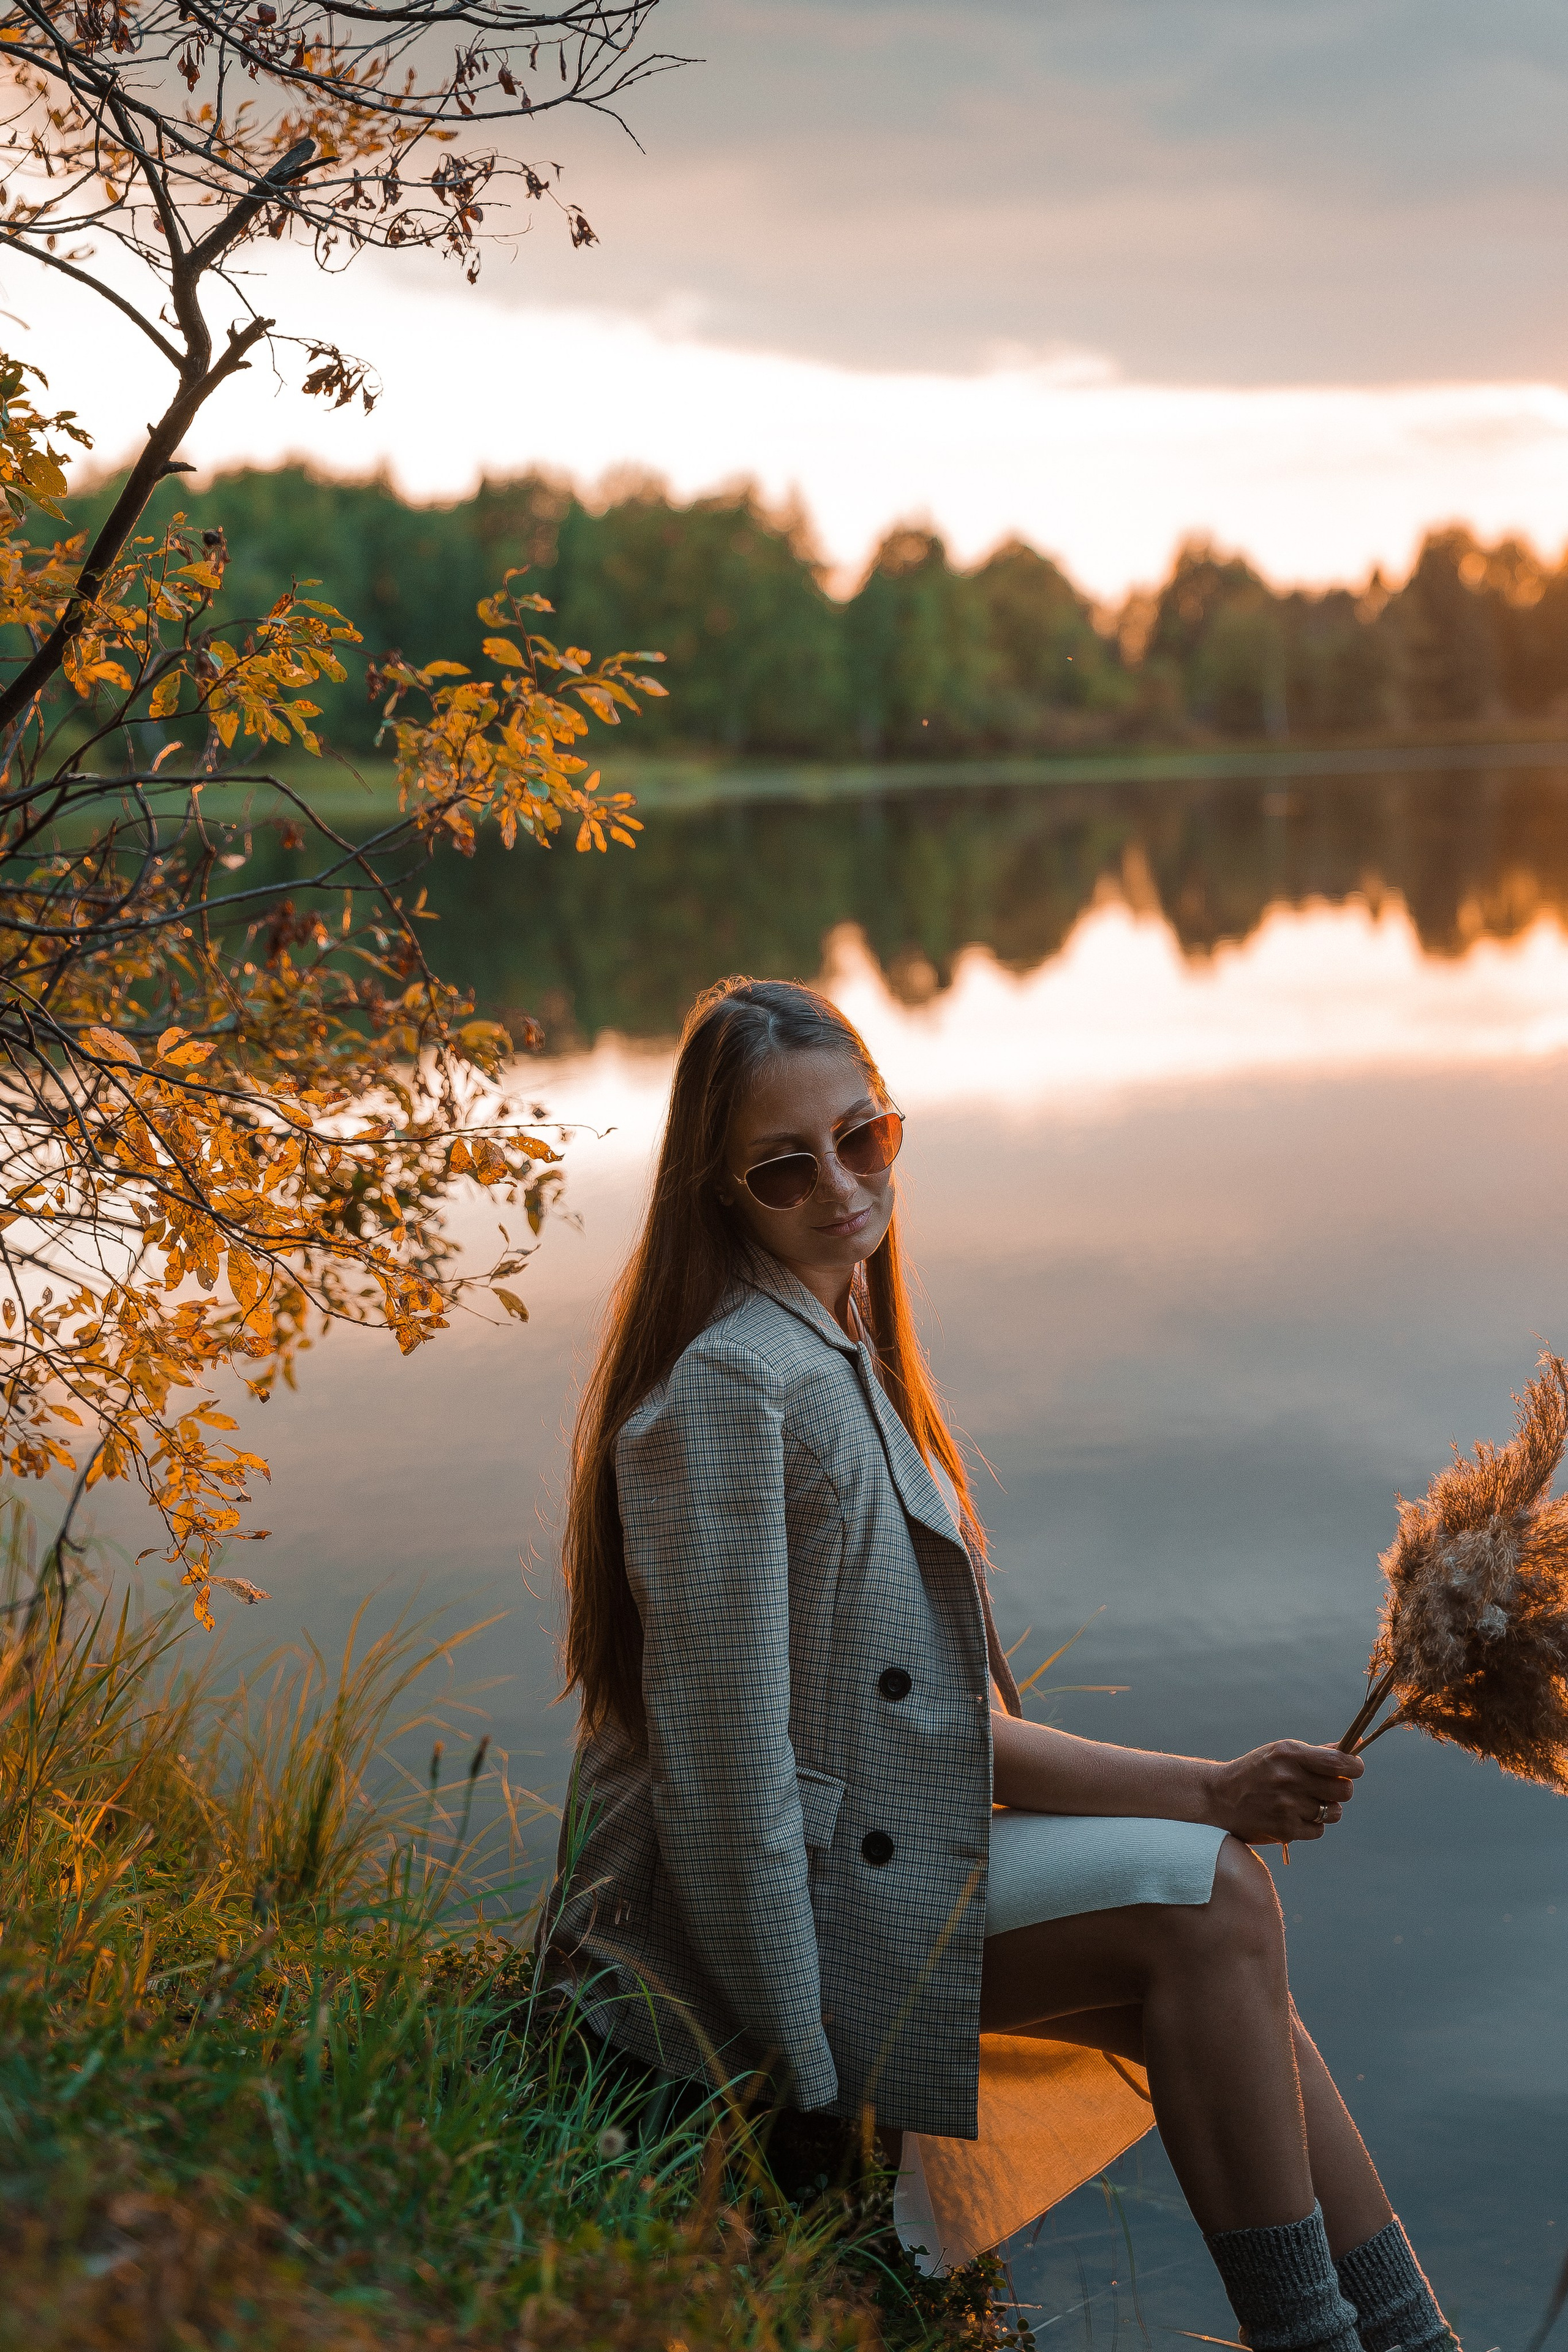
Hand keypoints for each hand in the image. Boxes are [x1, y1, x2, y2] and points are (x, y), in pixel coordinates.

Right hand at [1207, 1740, 1363, 1845]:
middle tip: (1327, 1787)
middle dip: (1341, 1789)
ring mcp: (1288, 1806)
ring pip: (1334, 1812)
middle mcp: (1290, 1779)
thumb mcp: (1281, 1752)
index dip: (1354, 1767)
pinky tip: (1296, 1815)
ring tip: (1308, 1802)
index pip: (1339, 1762)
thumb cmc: (1257, 1771)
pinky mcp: (1285, 1830)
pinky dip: (1312, 1824)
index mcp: (1290, 1754)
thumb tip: (1355, 1746)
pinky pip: (1319, 1829)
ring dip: (1327, 1808)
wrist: (1220, 1797)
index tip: (1353, 1769)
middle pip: (1344, 1790)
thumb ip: (1318, 1753)